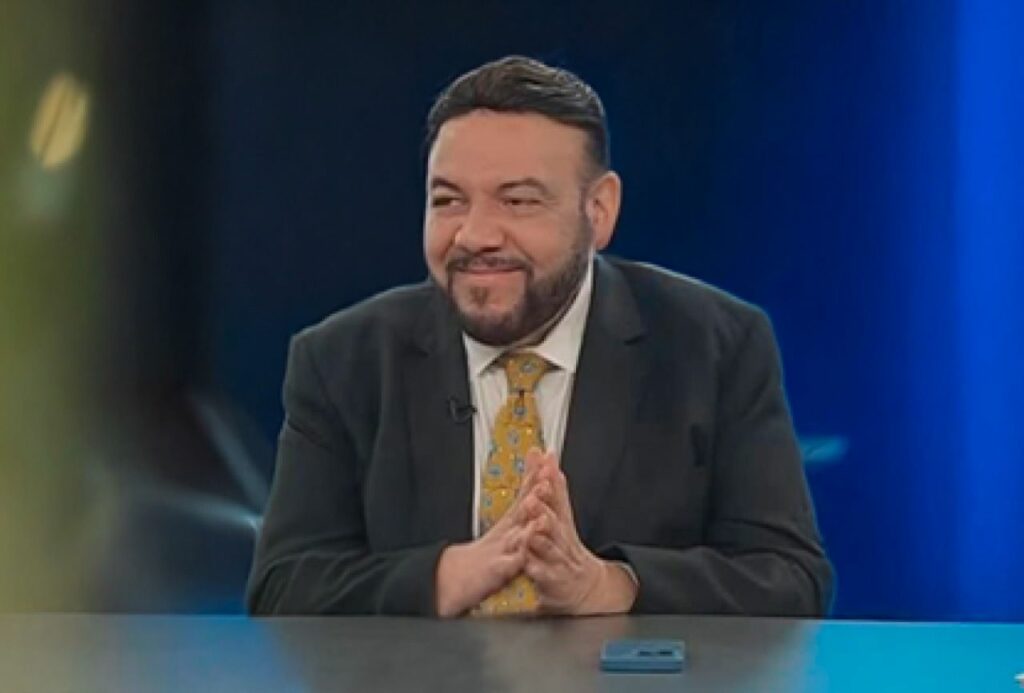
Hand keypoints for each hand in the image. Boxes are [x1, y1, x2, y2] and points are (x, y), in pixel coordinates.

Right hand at [435, 461, 546, 617]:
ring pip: (516, 537)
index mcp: (509, 523)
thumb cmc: (484, 556)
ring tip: (541, 517)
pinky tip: (522, 555)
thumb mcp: (505, 529)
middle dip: (533, 493)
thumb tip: (534, 488)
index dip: (535, 477)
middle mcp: (505, 533)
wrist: (453, 578)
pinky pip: (506, 566)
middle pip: (521, 509)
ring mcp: (499, 551)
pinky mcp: (494, 572)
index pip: (524, 495)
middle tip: (545, 477)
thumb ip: (520, 509)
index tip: (546, 458)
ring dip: (528, 526)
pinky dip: (515, 560)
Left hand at [520, 448, 636, 615]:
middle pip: (554, 521)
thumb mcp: (562, 514)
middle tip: (532, 499)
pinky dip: (537, 570)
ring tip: (533, 530)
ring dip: (541, 538)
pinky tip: (530, 565)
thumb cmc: (567, 547)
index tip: (545, 469)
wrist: (586, 586)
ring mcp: (558, 559)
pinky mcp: (553, 580)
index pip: (556, 497)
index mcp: (560, 520)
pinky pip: (544, 575)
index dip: (551, 482)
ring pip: (550, 548)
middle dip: (544, 509)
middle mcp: (561, 538)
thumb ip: (553, 486)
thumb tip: (547, 455)